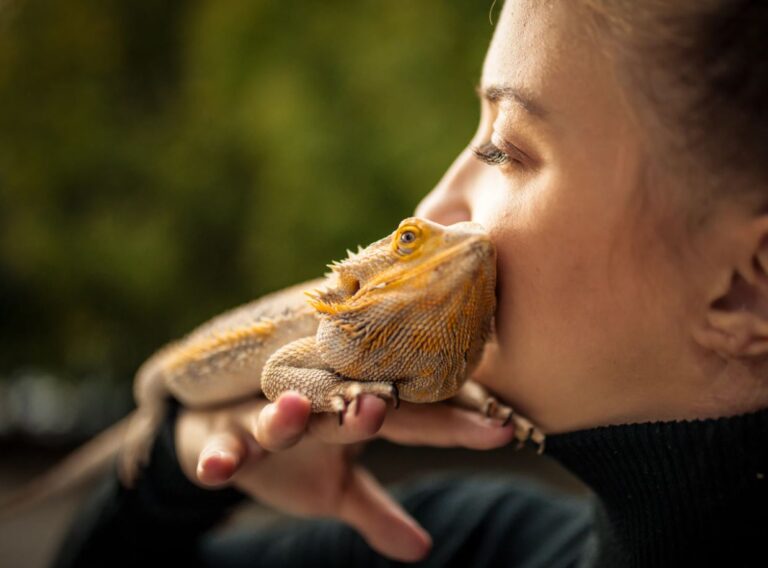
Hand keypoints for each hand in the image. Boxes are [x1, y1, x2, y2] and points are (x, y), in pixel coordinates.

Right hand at [175, 392, 516, 561]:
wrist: (214, 436)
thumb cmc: (289, 457)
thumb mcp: (334, 489)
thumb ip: (376, 512)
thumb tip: (422, 549)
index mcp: (350, 416)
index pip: (409, 417)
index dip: (453, 425)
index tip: (504, 430)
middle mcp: (314, 408)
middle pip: (344, 405)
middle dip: (366, 407)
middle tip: (386, 403)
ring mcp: (263, 419)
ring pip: (276, 416)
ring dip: (285, 416)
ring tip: (293, 410)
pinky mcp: (222, 437)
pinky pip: (220, 447)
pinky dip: (218, 456)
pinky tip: (215, 470)